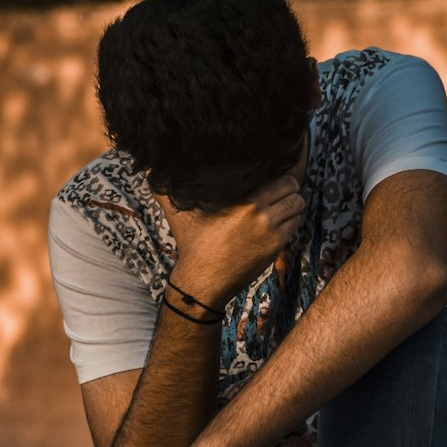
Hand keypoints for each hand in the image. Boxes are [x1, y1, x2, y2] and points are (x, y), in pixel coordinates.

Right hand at [159, 170, 306, 304]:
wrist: (203, 280)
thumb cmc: (192, 245)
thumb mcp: (179, 213)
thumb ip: (166, 188)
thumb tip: (147, 165)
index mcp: (244, 200)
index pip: (283, 178)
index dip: (281, 176)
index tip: (273, 178)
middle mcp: (261, 214)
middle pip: (295, 190)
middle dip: (290, 189)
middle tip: (280, 192)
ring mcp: (271, 233)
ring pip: (299, 208)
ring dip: (293, 206)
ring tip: (280, 207)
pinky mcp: (275, 248)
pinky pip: (294, 227)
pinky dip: (290, 223)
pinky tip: (277, 223)